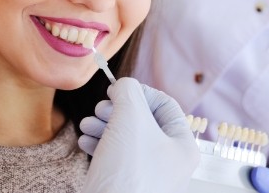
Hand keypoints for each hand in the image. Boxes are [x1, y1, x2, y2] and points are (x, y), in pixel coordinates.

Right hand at [79, 77, 199, 192]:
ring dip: (103, 125)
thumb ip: (128, 92)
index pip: (165, 105)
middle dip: (116, 111)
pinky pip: (115, 157)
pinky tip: (85, 142)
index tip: (117, 91)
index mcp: (183, 146)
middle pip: (143, 121)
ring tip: (87, 125)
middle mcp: (169, 162)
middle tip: (100, 110)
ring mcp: (148, 176)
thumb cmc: (127, 174)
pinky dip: (99, 145)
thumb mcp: (130, 118)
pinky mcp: (127, 186)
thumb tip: (123, 86)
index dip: (139, 92)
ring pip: (126, 138)